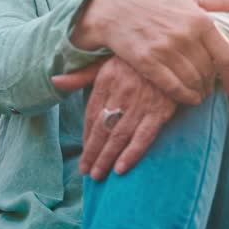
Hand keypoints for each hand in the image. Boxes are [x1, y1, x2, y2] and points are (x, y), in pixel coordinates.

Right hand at [72, 0, 228, 104]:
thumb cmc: (157, 2)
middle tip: (209, 89)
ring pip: (193, 82)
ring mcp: (165, 49)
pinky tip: (187, 98)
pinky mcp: (147, 61)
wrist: (116, 8)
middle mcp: (185, 34)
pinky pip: (173, 88)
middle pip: (209, 73)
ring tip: (199, 93)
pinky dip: (183, 97)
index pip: (226, 56)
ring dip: (199, 92)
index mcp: (200, 19)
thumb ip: (224, 0)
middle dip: (211, 85)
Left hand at [75, 56, 176, 180]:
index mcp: (107, 79)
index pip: (91, 114)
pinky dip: (132, 154)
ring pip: (119, 136)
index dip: (86, 136)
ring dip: (107, 158)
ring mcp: (141, 102)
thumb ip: (82, 75)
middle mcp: (122, 92)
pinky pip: (144, 136)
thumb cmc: (137, 60)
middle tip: (86, 172)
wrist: (174, 53)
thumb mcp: (108, 61)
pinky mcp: (161, 110)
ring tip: (98, 174)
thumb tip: (54, 81)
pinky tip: (121, 168)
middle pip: (102, 129)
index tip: (83, 152)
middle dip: (92, 153)